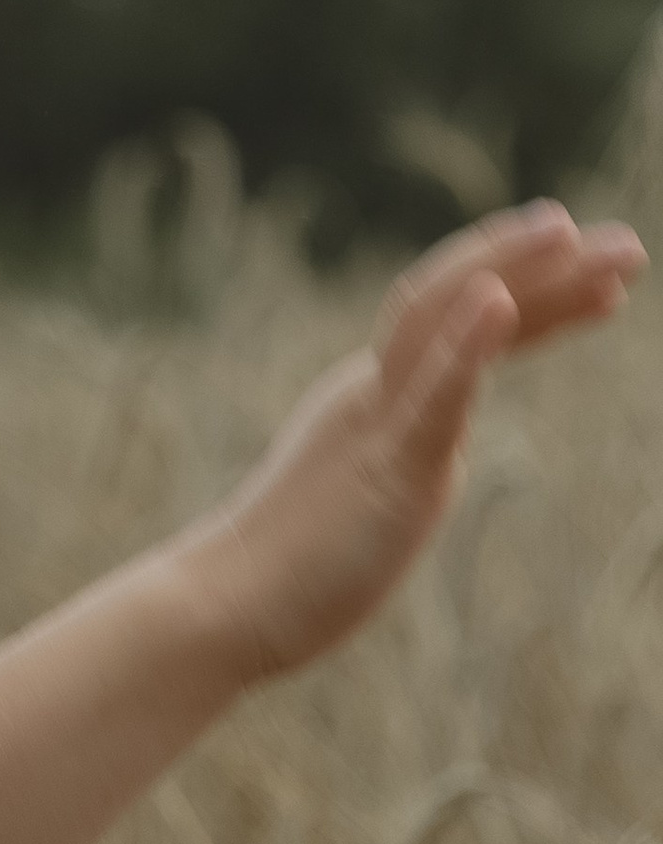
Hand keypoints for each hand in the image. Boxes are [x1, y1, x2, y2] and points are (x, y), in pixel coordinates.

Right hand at [185, 203, 644, 688]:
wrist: (222, 608)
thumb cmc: (290, 568)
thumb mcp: (364, 493)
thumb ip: (403, 456)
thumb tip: (433, 458)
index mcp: (376, 398)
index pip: (461, 321)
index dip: (531, 289)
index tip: (594, 275)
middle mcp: (376, 392)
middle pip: (459, 298)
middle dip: (544, 265)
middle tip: (626, 244)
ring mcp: (376, 424)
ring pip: (441, 323)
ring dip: (510, 273)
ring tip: (570, 235)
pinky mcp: (379, 469)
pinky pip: (426, 398)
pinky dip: (464, 347)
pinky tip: (500, 304)